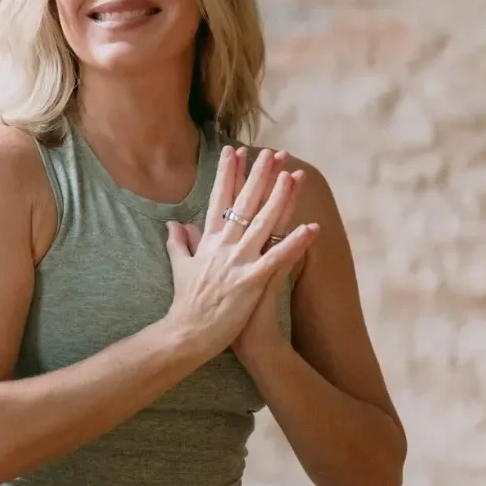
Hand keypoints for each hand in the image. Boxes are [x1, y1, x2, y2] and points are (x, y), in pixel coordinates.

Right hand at [163, 146, 318, 358]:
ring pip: (263, 224)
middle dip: (259, 176)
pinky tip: (312, 228)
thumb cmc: (185, 304)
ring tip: (294, 177)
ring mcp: (237, 263)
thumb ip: (179, 243)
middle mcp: (223, 247)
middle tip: (273, 152)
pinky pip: (277, 259)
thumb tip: (174, 224)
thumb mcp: (180, 268)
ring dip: (280, 199)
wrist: (186, 334)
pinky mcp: (251, 282)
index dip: (228, 175)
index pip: (219, 201)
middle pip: (244, 205)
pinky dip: (295, 243)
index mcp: (208, 242)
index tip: (235, 152)